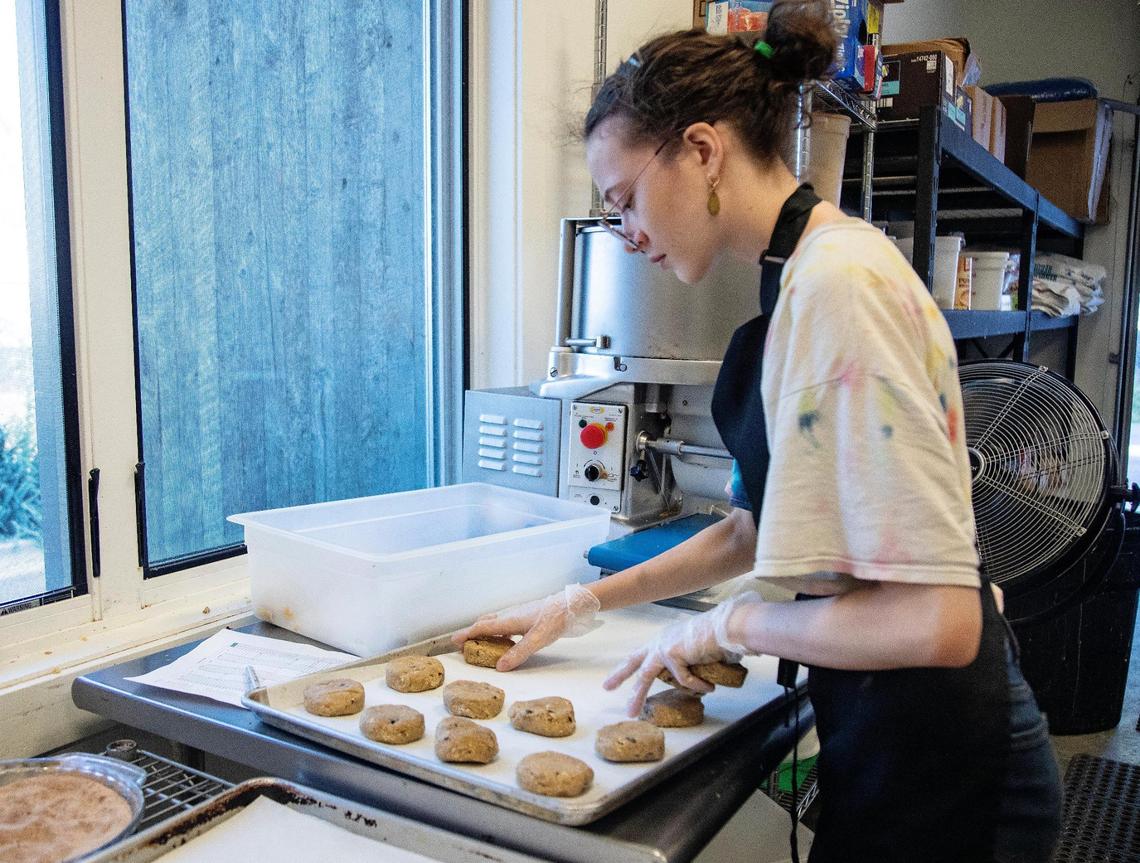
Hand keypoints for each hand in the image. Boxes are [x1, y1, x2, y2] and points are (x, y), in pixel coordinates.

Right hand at [450, 583, 601, 670]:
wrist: (571, 604)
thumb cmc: (555, 619)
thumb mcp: (538, 640)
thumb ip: (519, 653)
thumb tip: (499, 667)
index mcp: (509, 620)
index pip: (482, 627)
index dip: (467, 634)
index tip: (453, 641)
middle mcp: (510, 614)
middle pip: (485, 622)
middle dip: (473, 632)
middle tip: (464, 645)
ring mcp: (518, 613)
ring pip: (495, 621)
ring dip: (484, 631)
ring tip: (481, 644)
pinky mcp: (526, 615)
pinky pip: (504, 622)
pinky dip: (497, 631)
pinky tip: (505, 639)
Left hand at [603, 593, 756, 715]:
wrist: (728, 627)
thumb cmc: (719, 638)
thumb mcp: (699, 653)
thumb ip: (689, 665)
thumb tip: (693, 684)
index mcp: (665, 639)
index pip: (644, 654)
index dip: (633, 664)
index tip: (622, 674)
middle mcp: (660, 641)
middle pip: (634, 661)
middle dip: (620, 675)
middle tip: (607, 687)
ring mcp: (663, 647)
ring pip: (645, 675)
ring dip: (637, 695)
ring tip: (632, 712)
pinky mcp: (671, 654)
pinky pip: (683, 680)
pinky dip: (697, 686)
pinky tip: (709, 687)